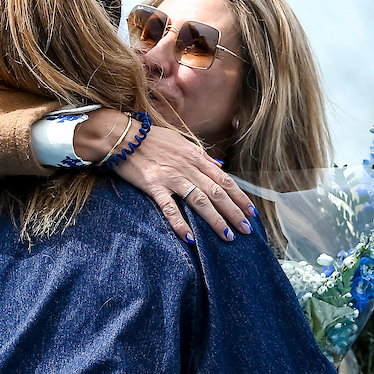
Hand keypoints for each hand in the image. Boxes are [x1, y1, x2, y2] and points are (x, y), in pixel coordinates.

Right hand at [75, 109, 255, 242]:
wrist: (122, 135)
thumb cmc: (152, 139)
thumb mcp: (181, 142)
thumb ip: (202, 156)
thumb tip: (220, 167)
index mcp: (196, 157)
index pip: (225, 180)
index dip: (240, 197)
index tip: (252, 212)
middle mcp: (188, 167)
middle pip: (217, 193)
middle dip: (234, 212)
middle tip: (246, 230)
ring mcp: (171, 177)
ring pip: (200, 201)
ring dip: (216, 220)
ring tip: (227, 236)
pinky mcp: (153, 186)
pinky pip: (169, 208)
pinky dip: (180, 223)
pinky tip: (190, 238)